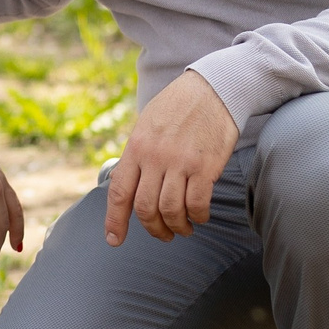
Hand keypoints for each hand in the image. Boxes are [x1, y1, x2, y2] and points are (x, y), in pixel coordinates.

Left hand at [105, 71, 238, 245]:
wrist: (213, 88)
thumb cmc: (179, 107)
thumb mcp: (147, 125)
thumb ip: (138, 154)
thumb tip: (128, 183)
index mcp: (136, 147)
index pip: (119, 191)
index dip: (114, 220)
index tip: (115, 240)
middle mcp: (154, 157)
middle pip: (144, 207)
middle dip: (153, 229)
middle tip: (163, 235)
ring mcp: (180, 162)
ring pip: (170, 210)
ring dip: (176, 227)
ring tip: (183, 229)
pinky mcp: (205, 166)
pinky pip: (197, 203)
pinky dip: (198, 216)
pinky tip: (200, 216)